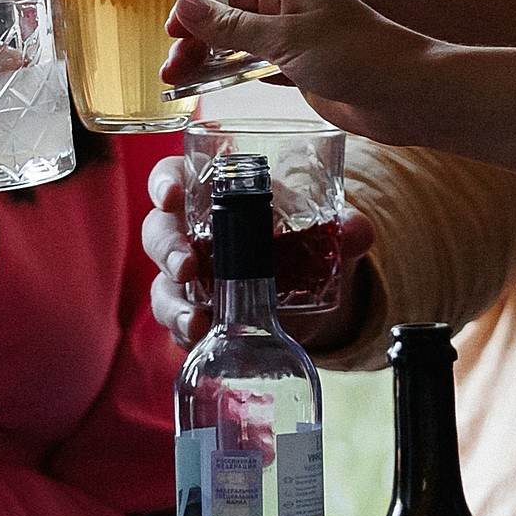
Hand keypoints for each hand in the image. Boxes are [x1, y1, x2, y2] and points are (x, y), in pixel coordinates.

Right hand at [142, 155, 375, 350]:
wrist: (309, 290)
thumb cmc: (299, 238)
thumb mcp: (323, 229)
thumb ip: (344, 226)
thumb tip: (357, 231)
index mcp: (212, 193)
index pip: (173, 176)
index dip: (165, 183)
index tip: (171, 196)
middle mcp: (191, 232)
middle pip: (158, 231)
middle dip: (167, 249)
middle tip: (187, 267)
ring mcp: (188, 276)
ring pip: (162, 283)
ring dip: (173, 303)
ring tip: (196, 322)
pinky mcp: (194, 312)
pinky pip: (176, 322)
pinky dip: (185, 332)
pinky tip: (201, 340)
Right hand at [164, 0, 446, 145]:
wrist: (409, 95)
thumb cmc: (358, 55)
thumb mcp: (286, 38)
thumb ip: (233, 26)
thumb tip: (183, 5)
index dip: (195, 8)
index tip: (169, 31)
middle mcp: (290, 8)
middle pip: (229, 17)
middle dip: (196, 40)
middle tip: (170, 68)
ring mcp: (296, 40)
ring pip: (240, 44)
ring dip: (210, 59)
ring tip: (178, 81)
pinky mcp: (302, 71)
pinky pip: (257, 67)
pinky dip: (233, 74)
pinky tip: (211, 85)